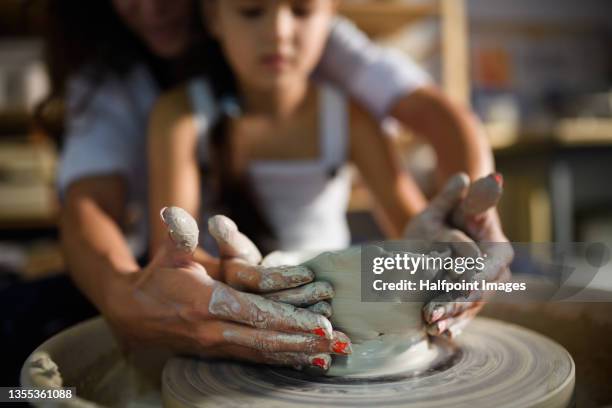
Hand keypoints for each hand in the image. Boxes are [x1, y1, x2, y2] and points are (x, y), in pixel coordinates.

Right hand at [104, 207, 351, 370]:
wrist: (130, 313)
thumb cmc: (156, 277)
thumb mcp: (170, 252)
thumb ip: (181, 234)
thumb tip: (175, 212)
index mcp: (206, 301)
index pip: (255, 313)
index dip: (288, 320)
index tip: (317, 323)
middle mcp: (213, 329)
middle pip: (266, 338)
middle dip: (304, 341)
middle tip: (336, 342)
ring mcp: (215, 345)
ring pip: (263, 352)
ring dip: (298, 354)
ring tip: (329, 356)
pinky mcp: (216, 352)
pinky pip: (253, 359)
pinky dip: (279, 361)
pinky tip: (302, 364)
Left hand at [406, 173, 512, 337]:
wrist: (449, 227)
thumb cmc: (454, 212)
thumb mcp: (457, 205)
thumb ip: (471, 197)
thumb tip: (484, 177)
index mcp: (498, 250)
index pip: (486, 269)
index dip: (471, 279)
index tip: (456, 285)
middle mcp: (496, 274)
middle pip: (475, 294)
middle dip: (454, 305)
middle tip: (430, 315)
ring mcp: (484, 290)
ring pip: (467, 308)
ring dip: (450, 318)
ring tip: (430, 326)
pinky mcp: (470, 301)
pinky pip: (463, 316)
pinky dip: (452, 325)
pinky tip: (440, 335)